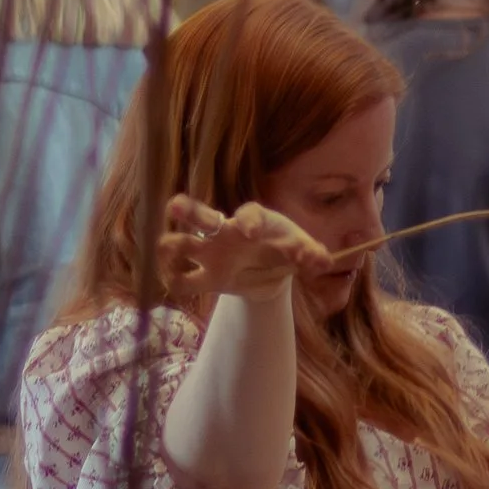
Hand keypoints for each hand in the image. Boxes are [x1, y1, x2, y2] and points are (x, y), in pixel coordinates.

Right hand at [158, 193, 330, 305]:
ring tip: (164, 252)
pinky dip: (173, 280)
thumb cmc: (288, 251)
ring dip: (171, 248)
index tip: (247, 231)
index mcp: (256, 220)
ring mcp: (212, 253)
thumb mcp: (305, 252)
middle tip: (176, 206)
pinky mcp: (204, 278)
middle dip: (189, 211)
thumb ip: (313, 255)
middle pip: (203, 216)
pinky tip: (171, 281)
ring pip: (181, 244)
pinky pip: (181, 279)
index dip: (248, 221)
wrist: (273, 271)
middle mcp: (227, 231)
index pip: (251, 214)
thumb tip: (324, 260)